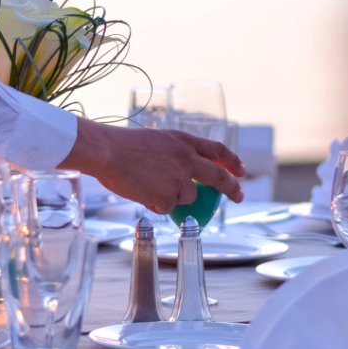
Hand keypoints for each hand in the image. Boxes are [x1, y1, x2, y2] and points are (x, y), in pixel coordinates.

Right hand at [63, 119, 245, 212]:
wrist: (107, 152)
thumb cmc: (122, 145)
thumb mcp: (156, 141)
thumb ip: (174, 155)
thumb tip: (180, 177)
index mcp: (184, 141)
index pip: (217, 151)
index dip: (231, 161)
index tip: (240, 171)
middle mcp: (187, 159)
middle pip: (218, 177)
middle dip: (232, 188)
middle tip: (239, 196)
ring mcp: (179, 179)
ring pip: (187, 196)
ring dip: (172, 196)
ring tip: (147, 185)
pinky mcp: (168, 196)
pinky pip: (167, 207)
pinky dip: (155, 203)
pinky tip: (140, 192)